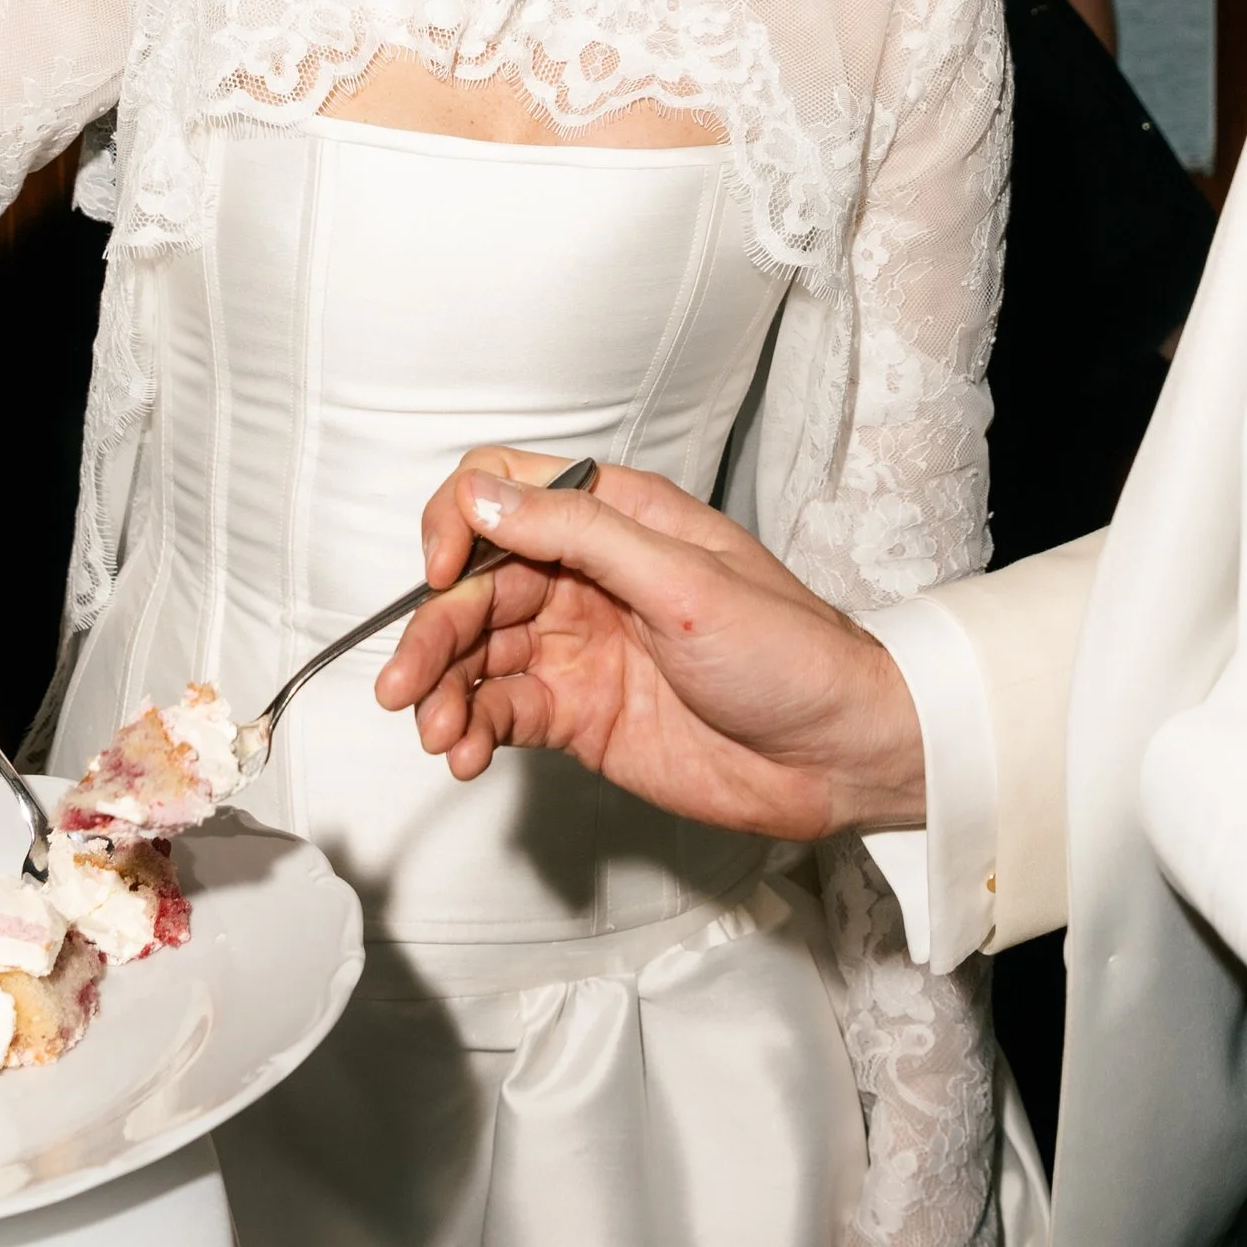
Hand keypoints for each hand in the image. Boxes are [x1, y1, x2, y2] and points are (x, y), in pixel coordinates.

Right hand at [373, 451, 926, 840]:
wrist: (840, 754)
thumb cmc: (790, 651)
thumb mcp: (684, 580)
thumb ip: (580, 533)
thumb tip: (486, 495)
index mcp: (617, 517)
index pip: (505, 492)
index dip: (459, 524)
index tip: (443, 572)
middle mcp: (589, 576)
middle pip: (478, 585)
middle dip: (433, 631)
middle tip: (405, 685)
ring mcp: (581, 647)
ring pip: (480, 653)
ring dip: (443, 689)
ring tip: (435, 733)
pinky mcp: (581, 714)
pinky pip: (503, 712)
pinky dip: (471, 730)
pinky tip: (464, 753)